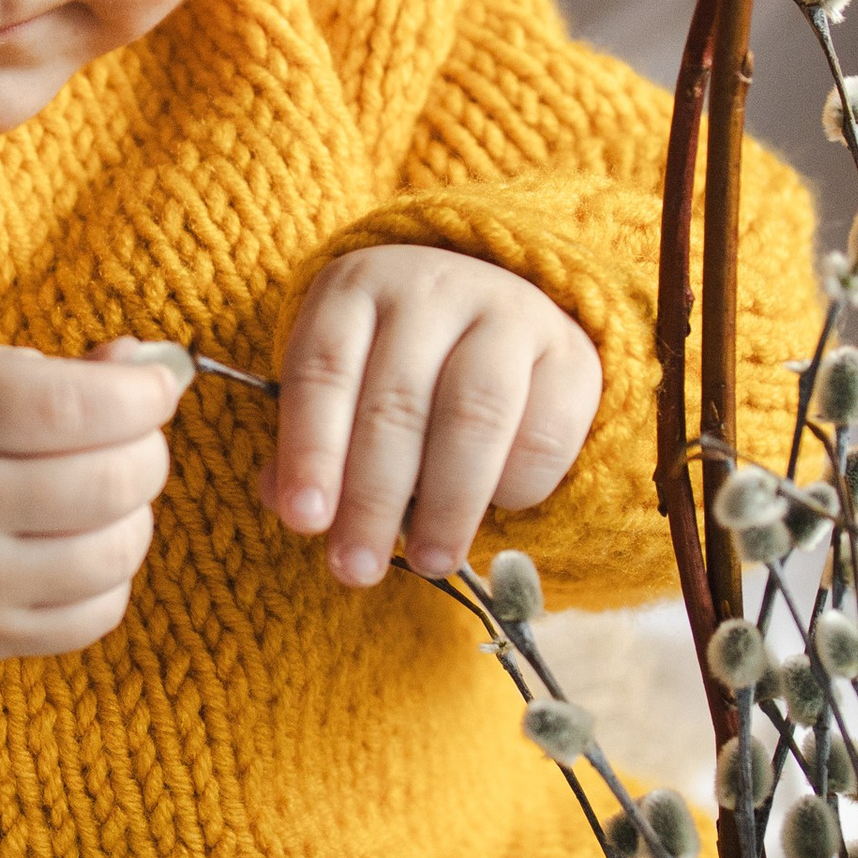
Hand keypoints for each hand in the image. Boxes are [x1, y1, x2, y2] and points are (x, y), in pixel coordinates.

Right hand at [0, 339, 182, 666]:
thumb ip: (51, 366)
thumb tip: (149, 366)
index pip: (75, 406)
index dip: (142, 393)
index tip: (155, 383)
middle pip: (109, 481)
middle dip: (148, 448)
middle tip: (134, 435)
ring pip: (114, 552)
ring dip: (137, 513)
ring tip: (110, 490)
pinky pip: (94, 616)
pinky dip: (113, 576)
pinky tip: (86, 545)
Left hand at [262, 245, 602, 587]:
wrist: (501, 311)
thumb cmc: (400, 364)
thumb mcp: (343, 383)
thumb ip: (309, 440)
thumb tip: (286, 503)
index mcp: (357, 288)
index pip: (323, 369)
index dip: (310, 450)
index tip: (304, 521)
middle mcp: (432, 288)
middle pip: (396, 402)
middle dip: (373, 498)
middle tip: (357, 569)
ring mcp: (508, 313)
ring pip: (473, 417)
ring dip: (446, 504)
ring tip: (428, 562)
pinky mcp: (571, 353)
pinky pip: (542, 433)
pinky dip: (515, 486)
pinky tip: (493, 512)